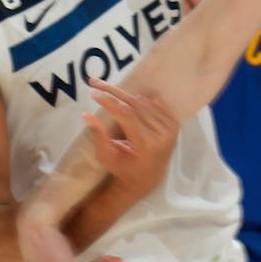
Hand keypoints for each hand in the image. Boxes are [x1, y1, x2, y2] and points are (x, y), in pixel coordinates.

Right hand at [87, 78, 181, 197]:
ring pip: (143, 102)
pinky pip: (154, 103)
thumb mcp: (107, 157)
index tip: (93, 92)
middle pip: (135, 105)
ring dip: (124, 95)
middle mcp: (162, 135)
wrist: (148, 178)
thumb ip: (99, 135)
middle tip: (94, 83)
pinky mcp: (174, 124)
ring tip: (107, 92)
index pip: (127, 115)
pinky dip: (139, 99)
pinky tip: (127, 99)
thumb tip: (85, 114)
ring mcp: (171, 129)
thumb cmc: (123, 169)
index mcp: (146, 145)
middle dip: (113, 92)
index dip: (110, 102)